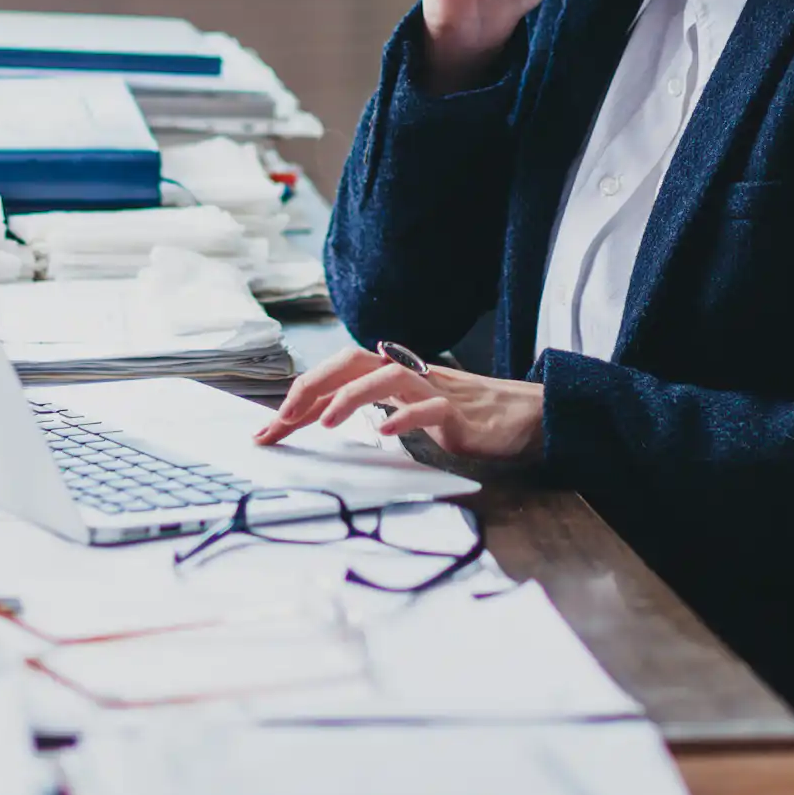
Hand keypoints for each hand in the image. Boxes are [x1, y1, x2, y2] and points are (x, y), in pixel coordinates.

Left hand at [252, 347, 544, 462]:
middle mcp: (408, 374)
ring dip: (352, 397)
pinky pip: (429, 408)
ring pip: (387, 378)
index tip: (269, 428)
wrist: (525, 416)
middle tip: (282, 419)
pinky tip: (385, 432)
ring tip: (327, 422)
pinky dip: (405, 418)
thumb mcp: (410, 411)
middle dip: (313, 386)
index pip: (337, 374)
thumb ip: (374, 408)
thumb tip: (322, 416)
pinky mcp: (459, 412)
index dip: (301, 395)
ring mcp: (434, 390)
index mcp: (392, 374)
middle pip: (352, 362)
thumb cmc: (466, 416)